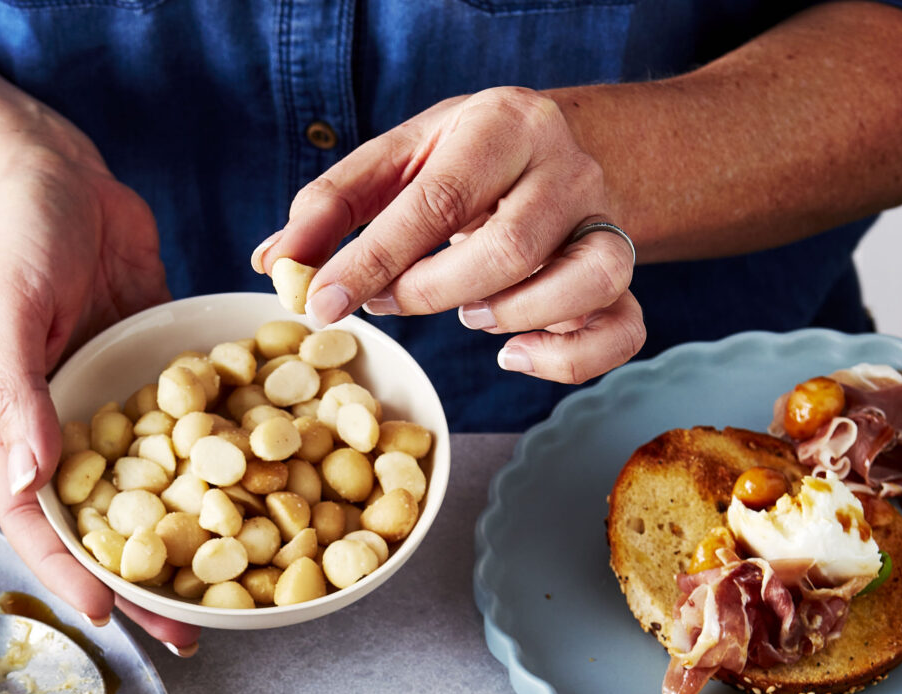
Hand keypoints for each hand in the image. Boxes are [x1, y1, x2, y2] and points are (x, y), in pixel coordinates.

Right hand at [0, 137, 201, 653]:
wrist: (47, 161)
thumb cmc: (12, 229)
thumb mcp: (5, 307)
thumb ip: (15, 392)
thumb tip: (29, 477)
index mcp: (11, 425)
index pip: (36, 520)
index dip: (72, 573)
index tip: (113, 614)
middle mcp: (60, 427)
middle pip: (100, 526)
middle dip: (141, 584)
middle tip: (188, 637)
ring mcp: (109, 404)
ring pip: (150, 492)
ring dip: (187, 541)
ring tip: (231, 597)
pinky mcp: (153, 373)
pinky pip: (189, 432)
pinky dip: (219, 467)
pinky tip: (264, 498)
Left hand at [255, 87, 645, 383]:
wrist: (553, 145)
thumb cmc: (461, 159)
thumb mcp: (395, 160)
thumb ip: (332, 205)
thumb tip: (277, 264)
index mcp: (502, 127)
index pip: (438, 200)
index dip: (374, 259)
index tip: (324, 301)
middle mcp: (566, 170)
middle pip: (512, 247)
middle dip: (435, 292)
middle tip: (393, 301)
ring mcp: (605, 222)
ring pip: (585, 282)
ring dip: (511, 316)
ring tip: (467, 314)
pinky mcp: (624, 274)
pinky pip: (624, 328)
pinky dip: (569, 358)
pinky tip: (514, 354)